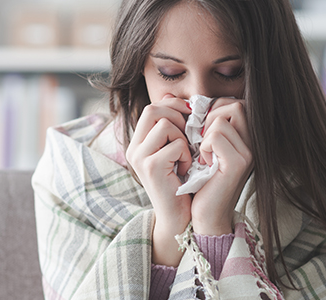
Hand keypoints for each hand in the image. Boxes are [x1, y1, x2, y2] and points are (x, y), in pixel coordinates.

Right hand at [125, 94, 191, 265]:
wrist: (179, 217)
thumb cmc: (182, 183)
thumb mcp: (175, 150)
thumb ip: (173, 127)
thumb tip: (175, 98)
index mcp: (138, 142)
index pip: (152, 107)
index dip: (174, 106)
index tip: (190, 117)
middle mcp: (134, 148)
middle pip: (154, 109)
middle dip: (178, 117)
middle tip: (190, 136)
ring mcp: (139, 157)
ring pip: (166, 124)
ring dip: (183, 138)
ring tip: (185, 157)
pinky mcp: (150, 167)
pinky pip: (176, 144)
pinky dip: (187, 155)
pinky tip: (186, 170)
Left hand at [191, 97, 252, 235]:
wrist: (204, 215)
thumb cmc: (199, 182)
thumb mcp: (199, 148)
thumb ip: (198, 124)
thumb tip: (170, 96)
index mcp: (246, 138)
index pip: (234, 103)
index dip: (212, 110)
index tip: (200, 132)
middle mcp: (253, 143)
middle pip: (234, 104)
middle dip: (210, 118)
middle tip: (200, 141)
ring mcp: (249, 152)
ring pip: (222, 118)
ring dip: (204, 135)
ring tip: (203, 155)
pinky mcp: (239, 163)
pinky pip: (217, 135)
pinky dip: (204, 147)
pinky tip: (203, 163)